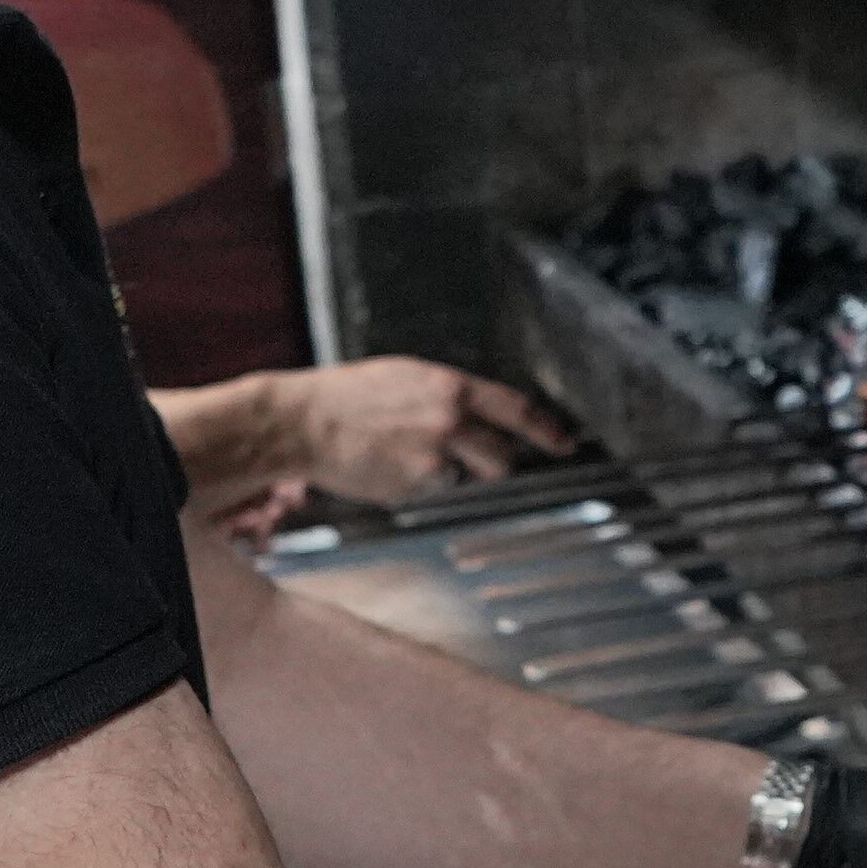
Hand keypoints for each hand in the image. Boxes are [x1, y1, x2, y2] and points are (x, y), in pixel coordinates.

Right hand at [275, 357, 576, 498]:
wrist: (302, 421)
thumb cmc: (346, 397)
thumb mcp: (405, 377)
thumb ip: (446, 394)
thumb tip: (476, 412)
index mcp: (449, 386)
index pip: (516, 409)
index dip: (546, 429)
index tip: (564, 442)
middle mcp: (449, 420)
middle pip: (503, 455)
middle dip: (496, 462)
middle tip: (470, 458)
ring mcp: (434, 455)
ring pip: (469, 477)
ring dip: (456, 473)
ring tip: (412, 456)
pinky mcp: (414, 484)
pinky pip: (434, 490)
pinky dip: (419, 485)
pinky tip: (389, 467)